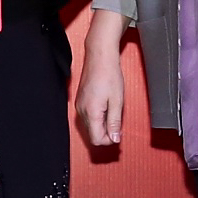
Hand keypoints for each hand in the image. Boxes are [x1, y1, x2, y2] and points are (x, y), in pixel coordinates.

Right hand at [76, 6, 126, 146]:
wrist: (100, 57)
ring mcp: (79, 106)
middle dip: (106, 132)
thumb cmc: (110, 75)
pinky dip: (97, 117)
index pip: (97, 139)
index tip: (119, 133)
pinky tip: (106, 106)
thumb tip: (115, 139)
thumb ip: (115, 123)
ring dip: (102, 124)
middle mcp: (81, 111)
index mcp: (91, 112)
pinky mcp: (80, 101)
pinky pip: (88, 117)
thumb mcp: (117, 101)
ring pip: (90, 126)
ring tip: (113, 111)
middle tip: (118, 121)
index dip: (109, 140)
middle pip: (92, 134)